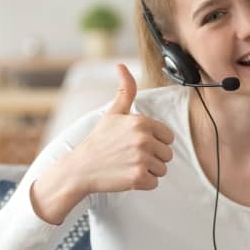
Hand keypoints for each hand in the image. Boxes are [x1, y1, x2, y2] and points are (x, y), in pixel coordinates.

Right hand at [66, 63, 174, 193]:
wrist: (81, 167)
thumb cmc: (99, 140)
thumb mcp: (113, 112)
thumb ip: (125, 90)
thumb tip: (121, 65)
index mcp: (141, 122)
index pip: (168, 137)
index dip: (154, 142)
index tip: (136, 143)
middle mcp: (143, 139)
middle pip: (167, 154)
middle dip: (152, 157)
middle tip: (131, 156)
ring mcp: (141, 159)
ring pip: (162, 169)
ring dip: (148, 170)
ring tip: (128, 165)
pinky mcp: (138, 177)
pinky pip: (154, 183)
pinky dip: (142, 183)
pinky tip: (127, 175)